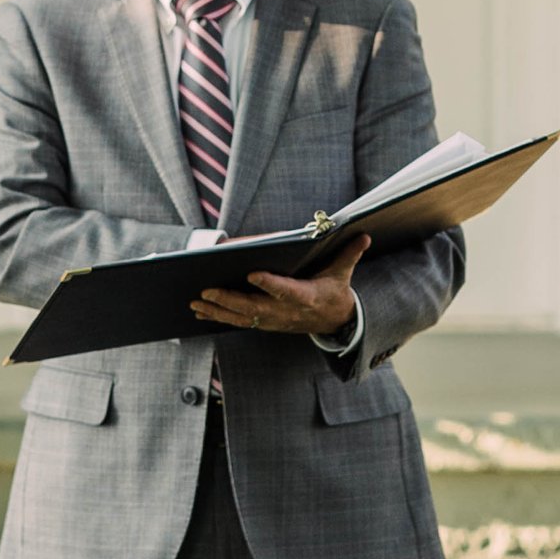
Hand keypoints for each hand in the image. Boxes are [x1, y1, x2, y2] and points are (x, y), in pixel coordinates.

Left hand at [190, 236, 368, 339]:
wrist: (336, 323)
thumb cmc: (334, 291)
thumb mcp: (343, 273)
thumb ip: (349, 254)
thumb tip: (364, 235)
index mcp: (306, 296)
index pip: (286, 290)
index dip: (270, 284)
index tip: (252, 273)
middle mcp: (286, 312)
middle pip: (255, 307)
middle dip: (229, 299)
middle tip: (206, 289)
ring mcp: (274, 320)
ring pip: (242, 317)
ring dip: (217, 310)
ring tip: (195, 301)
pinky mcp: (265, 324)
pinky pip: (239, 322)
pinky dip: (218, 317)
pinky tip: (199, 311)